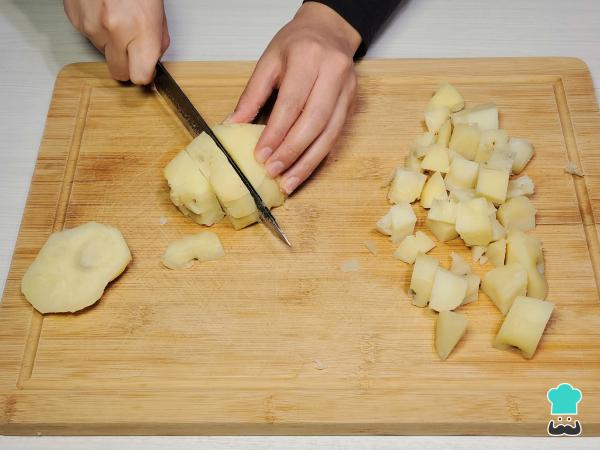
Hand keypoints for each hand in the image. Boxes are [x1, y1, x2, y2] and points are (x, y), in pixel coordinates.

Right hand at [64, 0, 169, 84]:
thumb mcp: (157, 10)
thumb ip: (156, 39)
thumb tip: (152, 59)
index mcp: (140, 28)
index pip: (140, 76)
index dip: (144, 75)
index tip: (146, 71)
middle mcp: (113, 29)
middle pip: (119, 72)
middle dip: (128, 65)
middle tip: (133, 49)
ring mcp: (90, 25)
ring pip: (103, 53)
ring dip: (111, 42)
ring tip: (118, 17)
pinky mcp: (75, 19)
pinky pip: (88, 36)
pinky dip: (96, 28)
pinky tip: (103, 10)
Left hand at [227, 2, 360, 193]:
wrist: (329, 31)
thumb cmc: (296, 44)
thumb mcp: (268, 61)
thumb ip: (252, 95)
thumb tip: (234, 125)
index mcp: (308, 58)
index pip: (291, 103)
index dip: (276, 133)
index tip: (261, 155)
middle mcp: (333, 73)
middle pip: (314, 121)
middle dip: (292, 151)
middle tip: (274, 172)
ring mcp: (347, 90)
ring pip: (330, 134)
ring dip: (308, 162)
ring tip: (289, 182)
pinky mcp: (352, 104)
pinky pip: (337, 136)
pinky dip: (319, 157)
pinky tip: (304, 171)